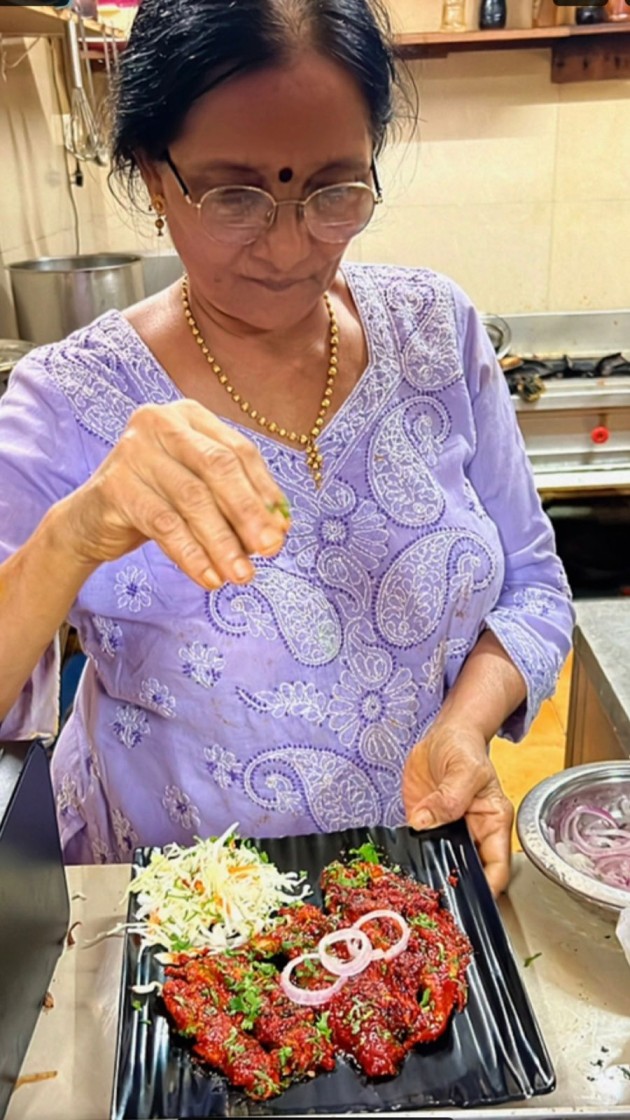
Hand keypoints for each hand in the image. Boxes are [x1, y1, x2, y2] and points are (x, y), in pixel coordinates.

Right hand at [64, 400, 290, 586]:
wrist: (91, 521)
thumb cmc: (156, 501)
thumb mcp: (200, 494)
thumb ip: (237, 502)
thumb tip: (279, 530)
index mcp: (189, 416)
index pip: (239, 451)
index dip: (265, 492)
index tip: (282, 530)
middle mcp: (160, 422)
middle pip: (218, 467)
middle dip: (249, 513)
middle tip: (269, 550)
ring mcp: (134, 450)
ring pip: (193, 498)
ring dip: (223, 542)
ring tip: (241, 574)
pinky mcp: (115, 484)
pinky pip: (164, 524)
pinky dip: (192, 554)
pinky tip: (209, 577)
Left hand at [402, 722, 513, 895]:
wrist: (443, 736)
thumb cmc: (464, 748)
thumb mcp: (464, 769)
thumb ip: (449, 797)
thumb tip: (425, 822)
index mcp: (493, 823)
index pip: (498, 868)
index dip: (486, 889)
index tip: (467, 901)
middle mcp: (473, 834)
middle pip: (469, 874)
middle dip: (454, 890)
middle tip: (433, 902)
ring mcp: (447, 833)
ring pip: (442, 866)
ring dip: (429, 877)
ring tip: (412, 893)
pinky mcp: (424, 828)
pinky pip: (418, 850)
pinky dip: (410, 861)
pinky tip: (398, 871)